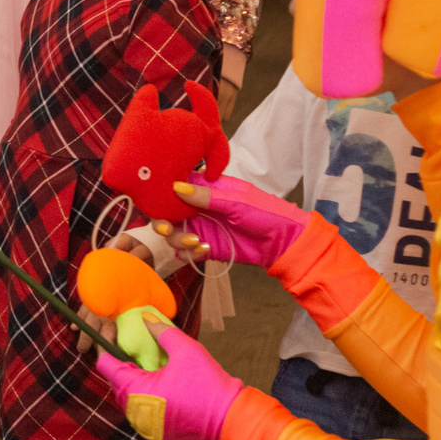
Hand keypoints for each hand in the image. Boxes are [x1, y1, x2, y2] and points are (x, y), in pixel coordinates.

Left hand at [92, 312, 245, 439]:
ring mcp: (145, 427)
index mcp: (137, 392)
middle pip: (118, 381)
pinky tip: (162, 384)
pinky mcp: (157, 435)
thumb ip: (161, 332)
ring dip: (136, 380)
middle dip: (123, 362)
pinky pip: (144, 412)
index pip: (107, 365)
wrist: (231, 422)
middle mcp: (135, 414)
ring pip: (130, 398)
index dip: (107, 345)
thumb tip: (146, 319)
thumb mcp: (186, 350)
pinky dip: (148, 397)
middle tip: (133, 344)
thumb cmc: (209, 386)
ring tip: (150, 363)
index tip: (114, 332)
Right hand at [169, 174, 318, 266]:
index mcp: (206, 188)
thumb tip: (176, 187)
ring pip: (173, 234)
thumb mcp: (237, 200)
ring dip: (177, 238)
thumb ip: (207, 196)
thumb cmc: (266, 213)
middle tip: (167, 229)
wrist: (284, 242)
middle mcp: (198, 208)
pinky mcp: (206, 248)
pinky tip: (204, 249)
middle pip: (167, 213)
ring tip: (195, 241)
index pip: (174, 187)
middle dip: (162, 222)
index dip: (161, 194)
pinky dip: (188, 252)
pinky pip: (186, 251)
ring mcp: (201, 228)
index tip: (155, 201)